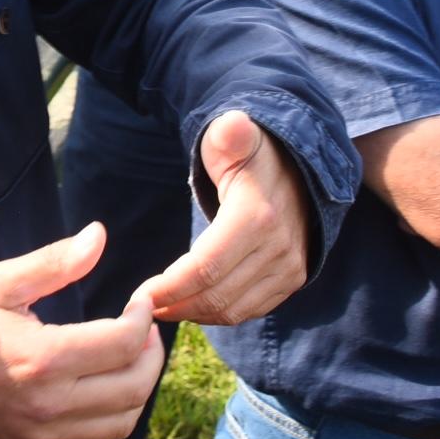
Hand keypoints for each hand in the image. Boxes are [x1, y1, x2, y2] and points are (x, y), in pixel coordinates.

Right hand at [0, 223, 165, 438]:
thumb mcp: (1, 285)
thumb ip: (54, 262)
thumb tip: (99, 234)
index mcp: (43, 359)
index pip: (123, 342)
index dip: (143, 318)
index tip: (140, 303)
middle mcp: (50, 405)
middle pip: (134, 385)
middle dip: (150, 354)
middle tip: (144, 331)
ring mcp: (47, 436)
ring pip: (123, 420)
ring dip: (137, 387)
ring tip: (129, 359)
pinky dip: (114, 418)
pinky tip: (105, 390)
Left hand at [137, 111, 313, 324]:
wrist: (298, 167)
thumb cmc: (251, 153)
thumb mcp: (236, 137)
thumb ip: (229, 135)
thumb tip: (234, 125)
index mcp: (257, 216)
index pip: (205, 268)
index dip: (170, 287)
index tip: (141, 294)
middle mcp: (278, 248)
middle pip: (216, 296)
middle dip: (175, 305)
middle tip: (144, 305)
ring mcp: (289, 267)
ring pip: (233, 310)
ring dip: (194, 314)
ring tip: (163, 307)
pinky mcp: (292, 279)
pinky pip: (250, 310)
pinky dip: (218, 314)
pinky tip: (193, 304)